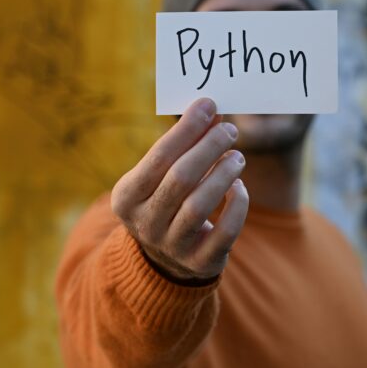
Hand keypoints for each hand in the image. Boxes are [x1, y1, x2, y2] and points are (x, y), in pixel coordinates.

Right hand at [111, 98, 247, 282]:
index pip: (159, 157)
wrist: (166, 261)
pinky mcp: (200, 262)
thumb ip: (183, 146)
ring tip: (238, 156)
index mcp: (126, 198)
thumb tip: (212, 112)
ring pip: (200, 206)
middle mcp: (145, 224)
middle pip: (180, 178)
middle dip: (209, 148)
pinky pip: (225, 231)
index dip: (186, 129)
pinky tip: (240, 187)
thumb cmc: (166, 202)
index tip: (209, 105)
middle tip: (230, 130)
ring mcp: (172, 246)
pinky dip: (237, 205)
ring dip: (223, 174)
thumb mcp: (162, 177)